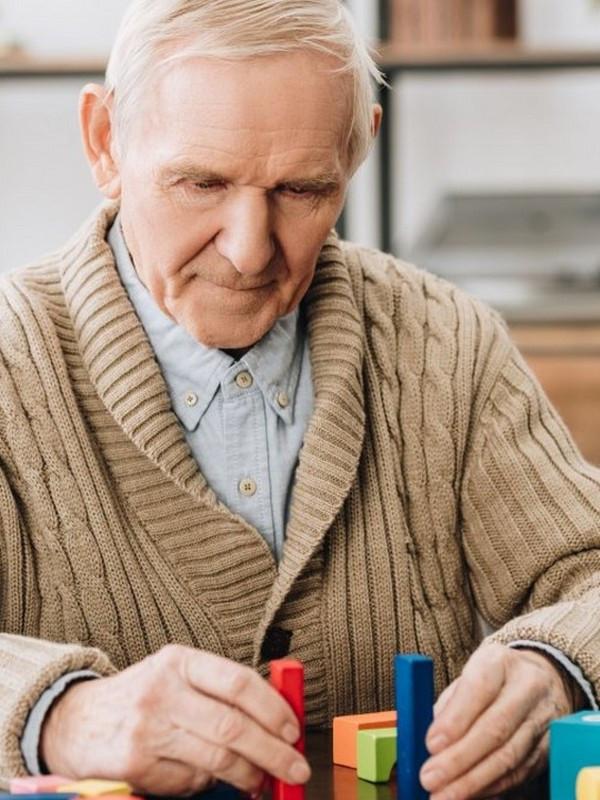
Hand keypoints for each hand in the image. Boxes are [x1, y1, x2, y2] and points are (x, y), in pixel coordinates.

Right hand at [40, 645, 309, 796]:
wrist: (76, 720)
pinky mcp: (135, 762)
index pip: (238, 682)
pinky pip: (189, 780)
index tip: (293, 730)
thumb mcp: (177, 676)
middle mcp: (163, 690)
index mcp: (180, 661)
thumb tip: (277, 719)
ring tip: (262, 780)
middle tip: (295, 768)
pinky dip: (207, 783)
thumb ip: (221, 690)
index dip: (273, 709)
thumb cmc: (142, 697)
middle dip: (273, 752)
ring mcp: (147, 727)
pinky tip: (209, 777)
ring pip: (217, 758)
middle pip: (233, 726)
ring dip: (249, 775)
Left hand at [419, 643, 576, 799]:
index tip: (431, 744)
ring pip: (508, 756)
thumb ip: (448, 706)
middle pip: (495, 728)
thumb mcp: (467, 677)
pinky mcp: (550, 747)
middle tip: (430, 778)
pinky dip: (491, 787)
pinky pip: (519, 772)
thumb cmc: (491, 680)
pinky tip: (469, 794)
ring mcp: (543, 718)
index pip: (479, 688)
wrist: (538, 679)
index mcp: (500, 662)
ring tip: (444, 795)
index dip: (455, 719)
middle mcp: (528, 687)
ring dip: (473, 781)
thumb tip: (430, 745)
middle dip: (459, 759)